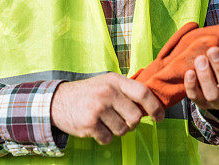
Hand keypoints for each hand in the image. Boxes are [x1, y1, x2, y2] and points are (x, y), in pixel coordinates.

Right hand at [50, 72, 164, 144]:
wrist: (58, 100)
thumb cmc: (89, 92)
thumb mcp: (107, 82)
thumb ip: (126, 90)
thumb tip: (151, 105)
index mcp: (115, 81)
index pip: (143, 93)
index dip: (155, 107)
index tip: (160, 117)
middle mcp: (107, 93)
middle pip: (135, 117)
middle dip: (132, 124)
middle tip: (123, 121)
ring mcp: (98, 108)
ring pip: (122, 130)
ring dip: (117, 131)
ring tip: (106, 122)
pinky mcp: (89, 124)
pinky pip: (108, 139)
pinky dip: (104, 137)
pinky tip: (96, 128)